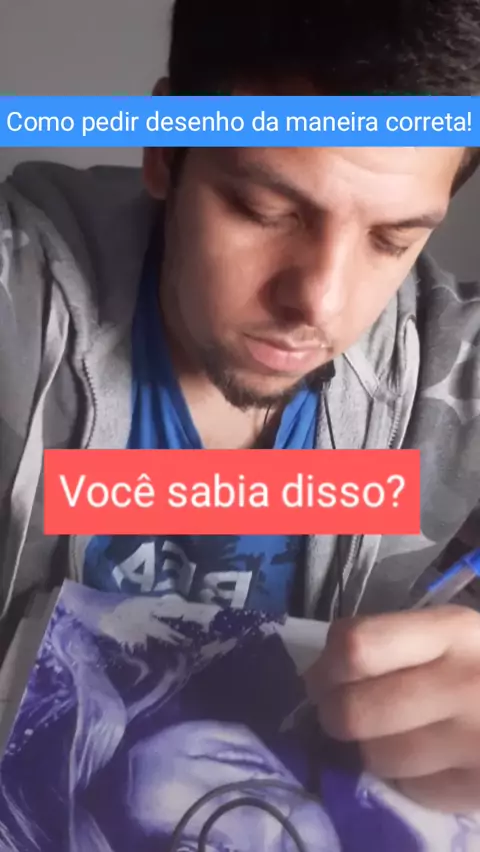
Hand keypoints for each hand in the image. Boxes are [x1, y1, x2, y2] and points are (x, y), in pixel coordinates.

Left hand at [305, 606, 479, 813]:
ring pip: (376, 758)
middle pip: (355, 711)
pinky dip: (406, 777)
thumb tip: (319, 676)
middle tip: (344, 711)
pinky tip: (428, 757)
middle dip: (335, 714)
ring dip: (369, 748)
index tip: (326, 675)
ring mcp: (475, 743)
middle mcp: (464, 685)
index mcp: (451, 632)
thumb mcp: (449, 633)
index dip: (327, 665)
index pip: (357, 646)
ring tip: (392, 733)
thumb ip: (388, 642)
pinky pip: (410, 789)